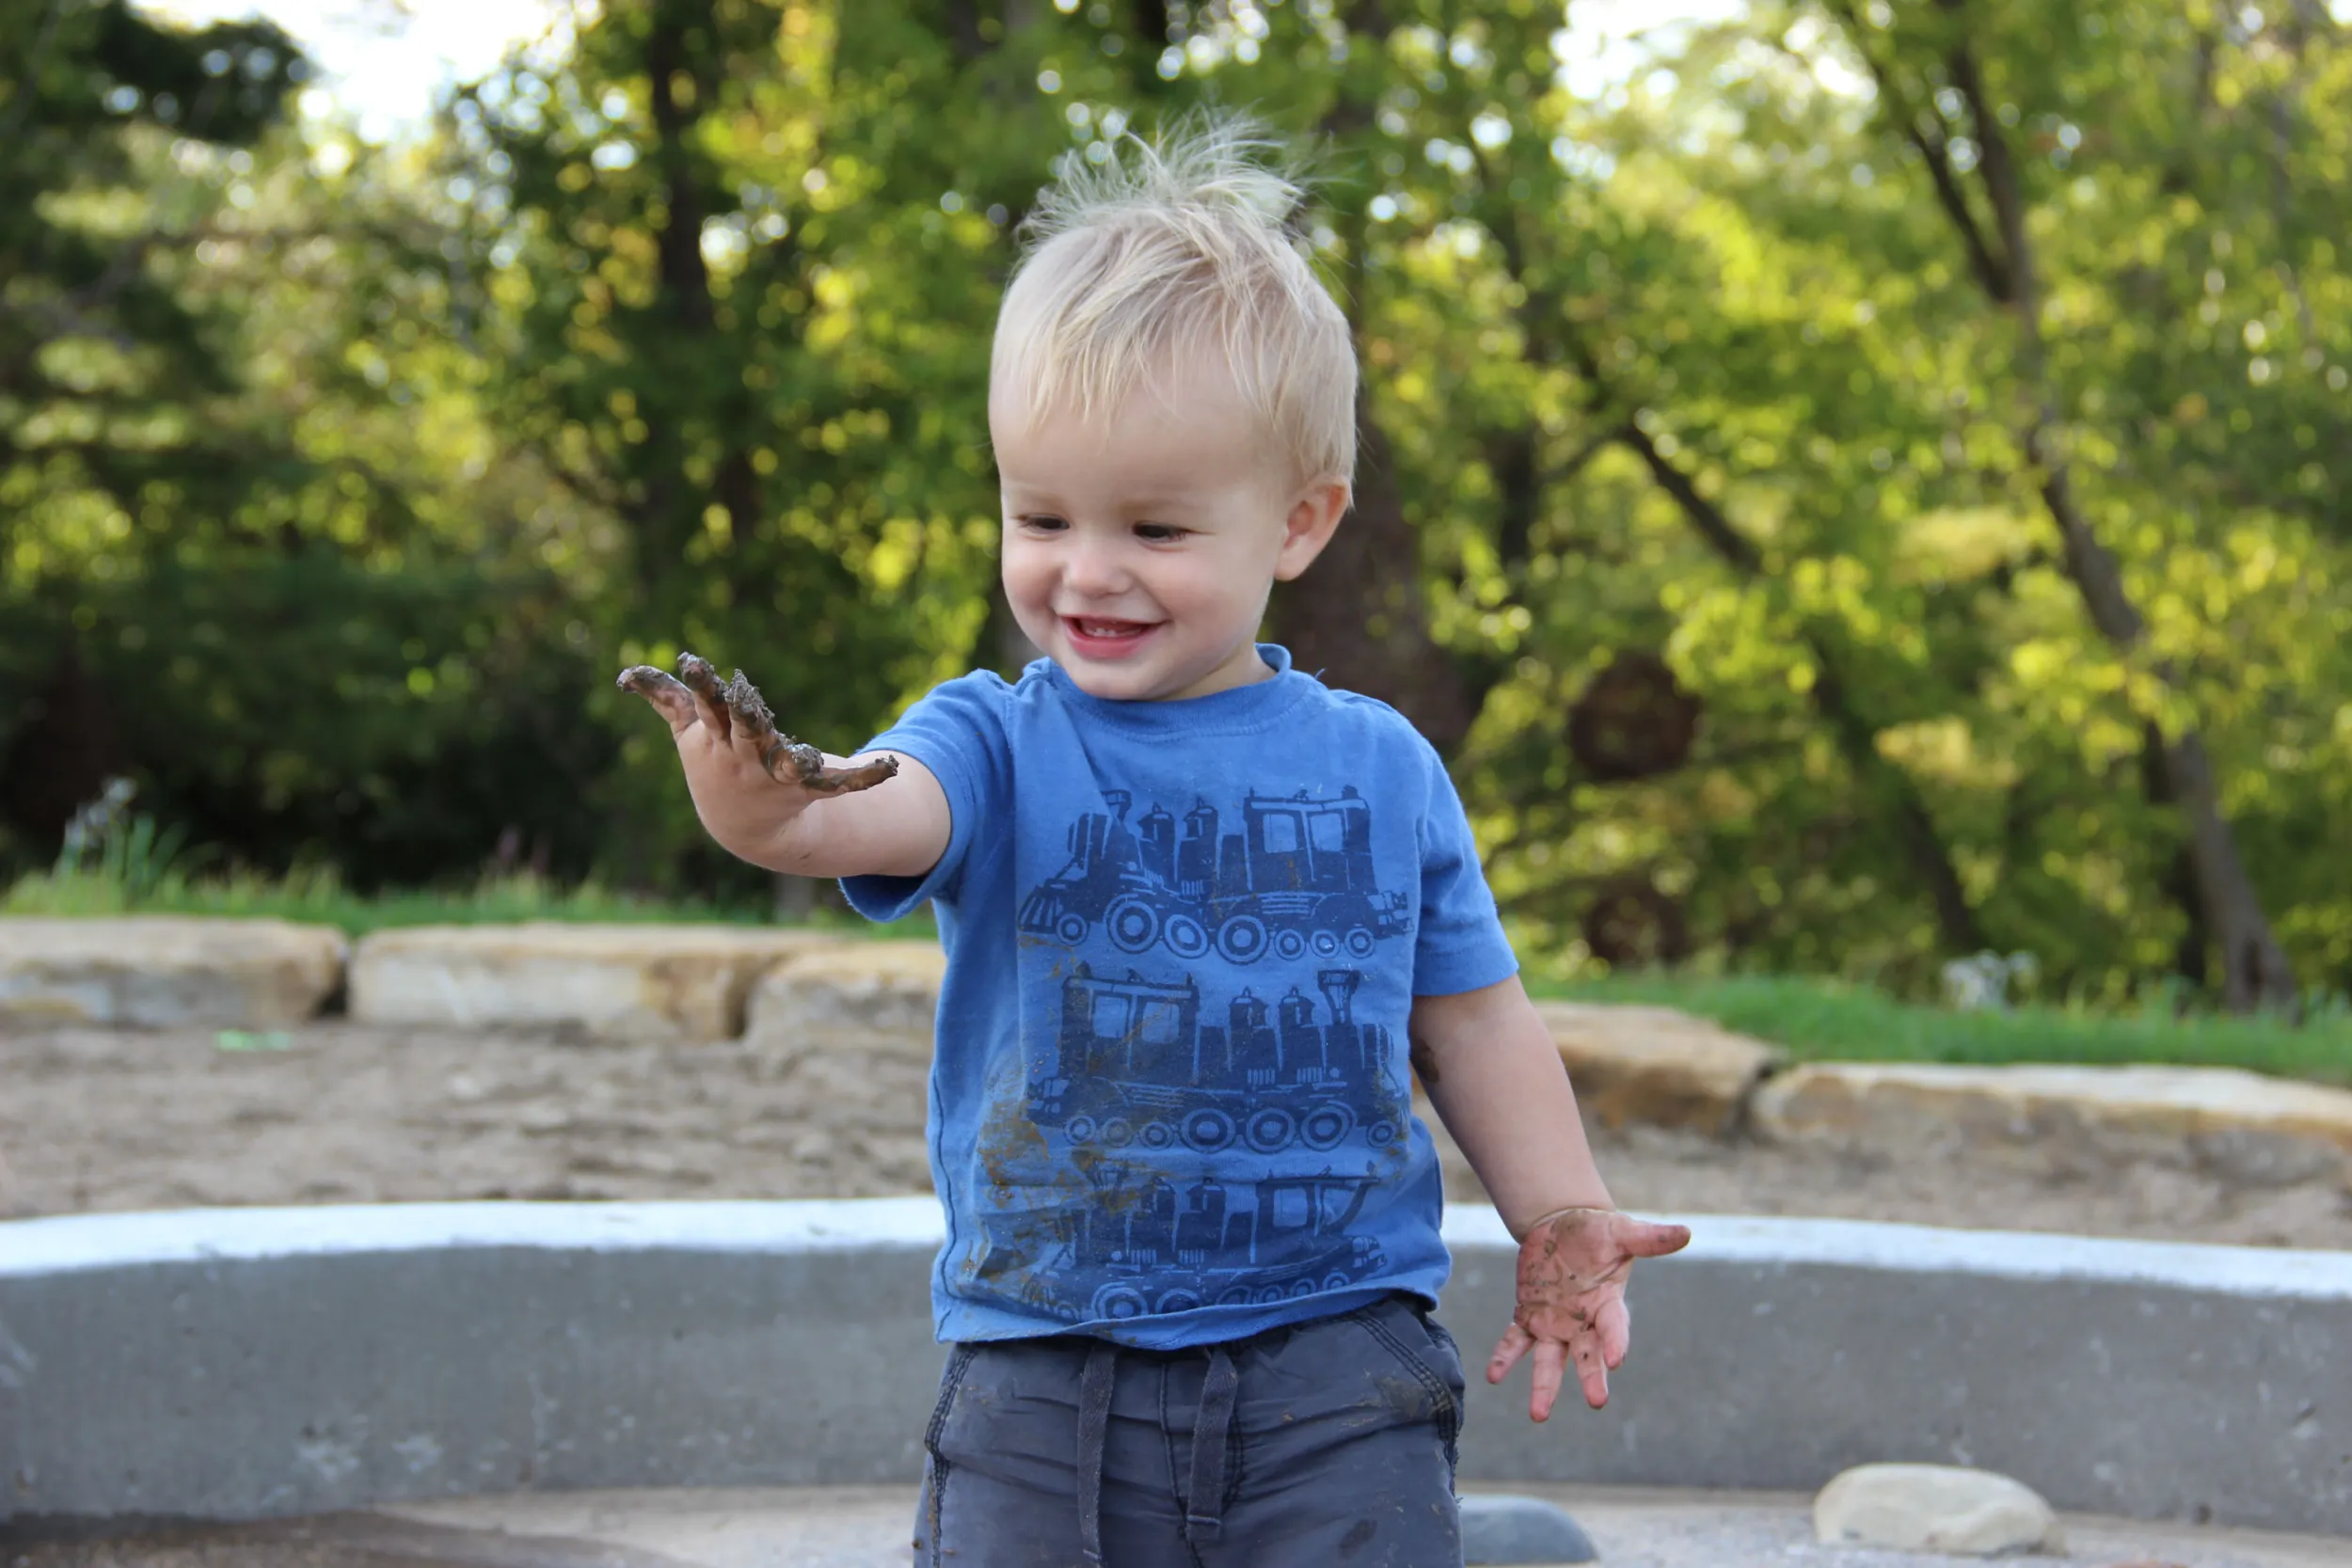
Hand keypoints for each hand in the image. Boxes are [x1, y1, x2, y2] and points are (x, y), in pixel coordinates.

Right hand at [616, 652, 896, 854]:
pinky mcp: (808, 788)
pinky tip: (890, 768)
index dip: (700, 684)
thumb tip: (626, 675)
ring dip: (793, 757)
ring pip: (784, 761)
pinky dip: (865, 777)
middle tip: (745, 693)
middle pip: (743, 731)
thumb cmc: (715, 765)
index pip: (706, 707)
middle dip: (743, 714)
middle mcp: (743, 758)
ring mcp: (774, 776)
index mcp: (716, 738)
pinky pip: (839, 783)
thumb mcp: (690, 734)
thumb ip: (665, 700)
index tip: (693, 661)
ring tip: (807, 752)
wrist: (745, 826)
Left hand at [1486, 1207, 1691, 1421]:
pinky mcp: (1529, 1315)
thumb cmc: (1596, 1231)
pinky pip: (1516, 1340)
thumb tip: (1687, 1231)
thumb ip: (1647, 1239)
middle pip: (1587, 1354)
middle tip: (1597, 1401)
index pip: (1614, 1326)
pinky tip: (1494, 1376)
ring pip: (1550, 1360)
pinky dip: (1505, 1357)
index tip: (1616, 1360)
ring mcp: (1555, 1322)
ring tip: (1538, 1415)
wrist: (1560, 1227)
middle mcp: (1582, 1321)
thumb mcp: (1619, 1231)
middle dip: (1591, 1377)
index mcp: (1607, 1303)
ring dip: (1544, 1386)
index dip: (1615, 1342)